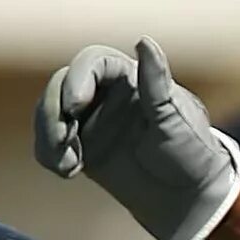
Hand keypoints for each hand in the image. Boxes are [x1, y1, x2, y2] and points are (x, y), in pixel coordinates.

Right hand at [34, 38, 239, 239]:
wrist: (189, 198)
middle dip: (53, 110)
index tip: (74, 106)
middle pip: (61, 85)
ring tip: (67, 164)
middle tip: (64, 139)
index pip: (92, 62)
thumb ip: (155, 82)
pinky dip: (49, 154)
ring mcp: (91, 121)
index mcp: (130, 78)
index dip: (77, 79)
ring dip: (48, 135)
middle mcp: (105, 94)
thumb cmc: (191, 152)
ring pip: (50, 113)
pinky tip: (67, 171)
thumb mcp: (175, 118)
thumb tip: (144, 42)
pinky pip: (50, 143)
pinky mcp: (82, 148)